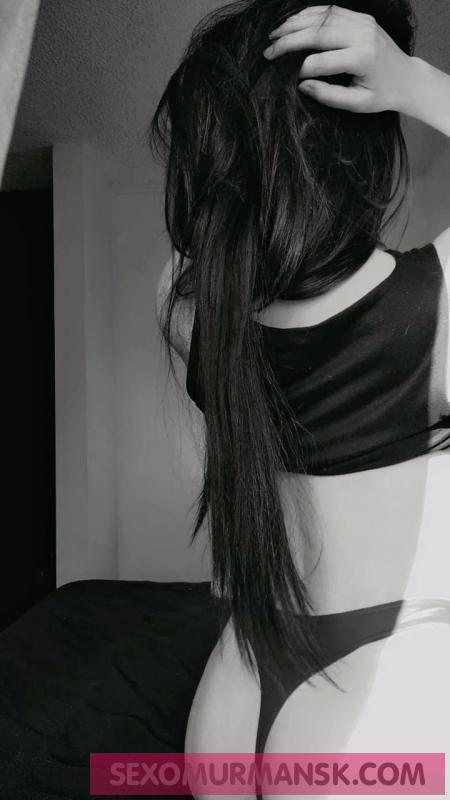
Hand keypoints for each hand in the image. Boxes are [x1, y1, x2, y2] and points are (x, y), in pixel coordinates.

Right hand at [263, 5, 414, 113]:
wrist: (407, 77)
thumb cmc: (382, 95)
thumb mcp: (357, 103)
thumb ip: (329, 95)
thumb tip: (301, 85)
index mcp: (362, 58)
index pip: (321, 62)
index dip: (299, 70)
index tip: (284, 77)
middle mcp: (362, 34)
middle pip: (317, 33)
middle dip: (289, 42)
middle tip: (268, 51)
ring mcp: (362, 22)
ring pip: (321, 17)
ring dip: (294, 24)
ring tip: (274, 35)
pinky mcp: (361, 17)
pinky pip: (330, 11)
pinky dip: (309, 15)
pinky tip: (293, 23)